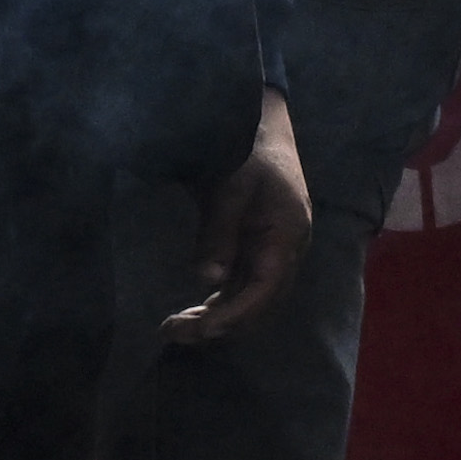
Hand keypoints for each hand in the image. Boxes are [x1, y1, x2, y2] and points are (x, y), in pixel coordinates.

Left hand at [163, 88, 312, 341]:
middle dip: (219, 324)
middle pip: (258, 304)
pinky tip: (195, 311)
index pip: (264, 290)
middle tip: (174, 331)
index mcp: (287, 236)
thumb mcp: (232, 186)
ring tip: (175, 327)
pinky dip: (220, 303)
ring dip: (217, 317)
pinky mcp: (260, 250)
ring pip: (250, 300)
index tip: (201, 329)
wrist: (262, 128)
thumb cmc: (249, 150)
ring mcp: (275, 253)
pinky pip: (243, 287)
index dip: (234, 314)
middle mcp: (286, 252)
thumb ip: (219, 232)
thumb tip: (207, 280)